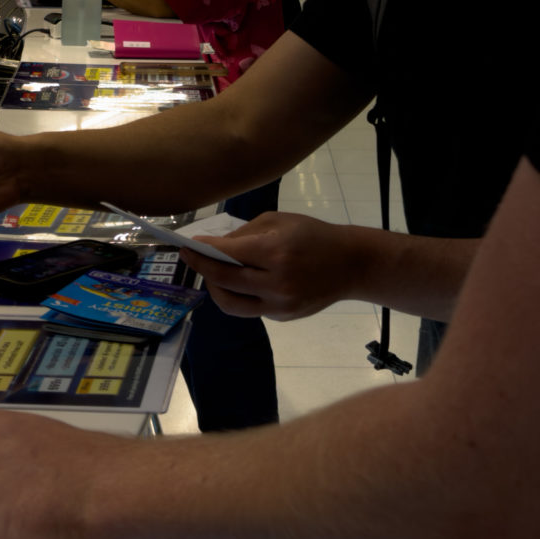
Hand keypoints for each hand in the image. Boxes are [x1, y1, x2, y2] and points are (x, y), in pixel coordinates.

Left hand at [190, 212, 373, 319]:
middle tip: (191, 257)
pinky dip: (238, 295)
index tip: (188, 244)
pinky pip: (249, 309)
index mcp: (276, 252)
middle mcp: (276, 282)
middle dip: (202, 268)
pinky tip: (237, 282)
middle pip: (224, 281)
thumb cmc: (314, 235)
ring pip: (230, 304)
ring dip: (215, 288)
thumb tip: (215, 246)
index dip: (203, 250)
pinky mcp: (283, 317)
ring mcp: (280, 305)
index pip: (228, 255)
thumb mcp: (280, 221)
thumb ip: (245, 234)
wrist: (351, 264)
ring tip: (212, 275)